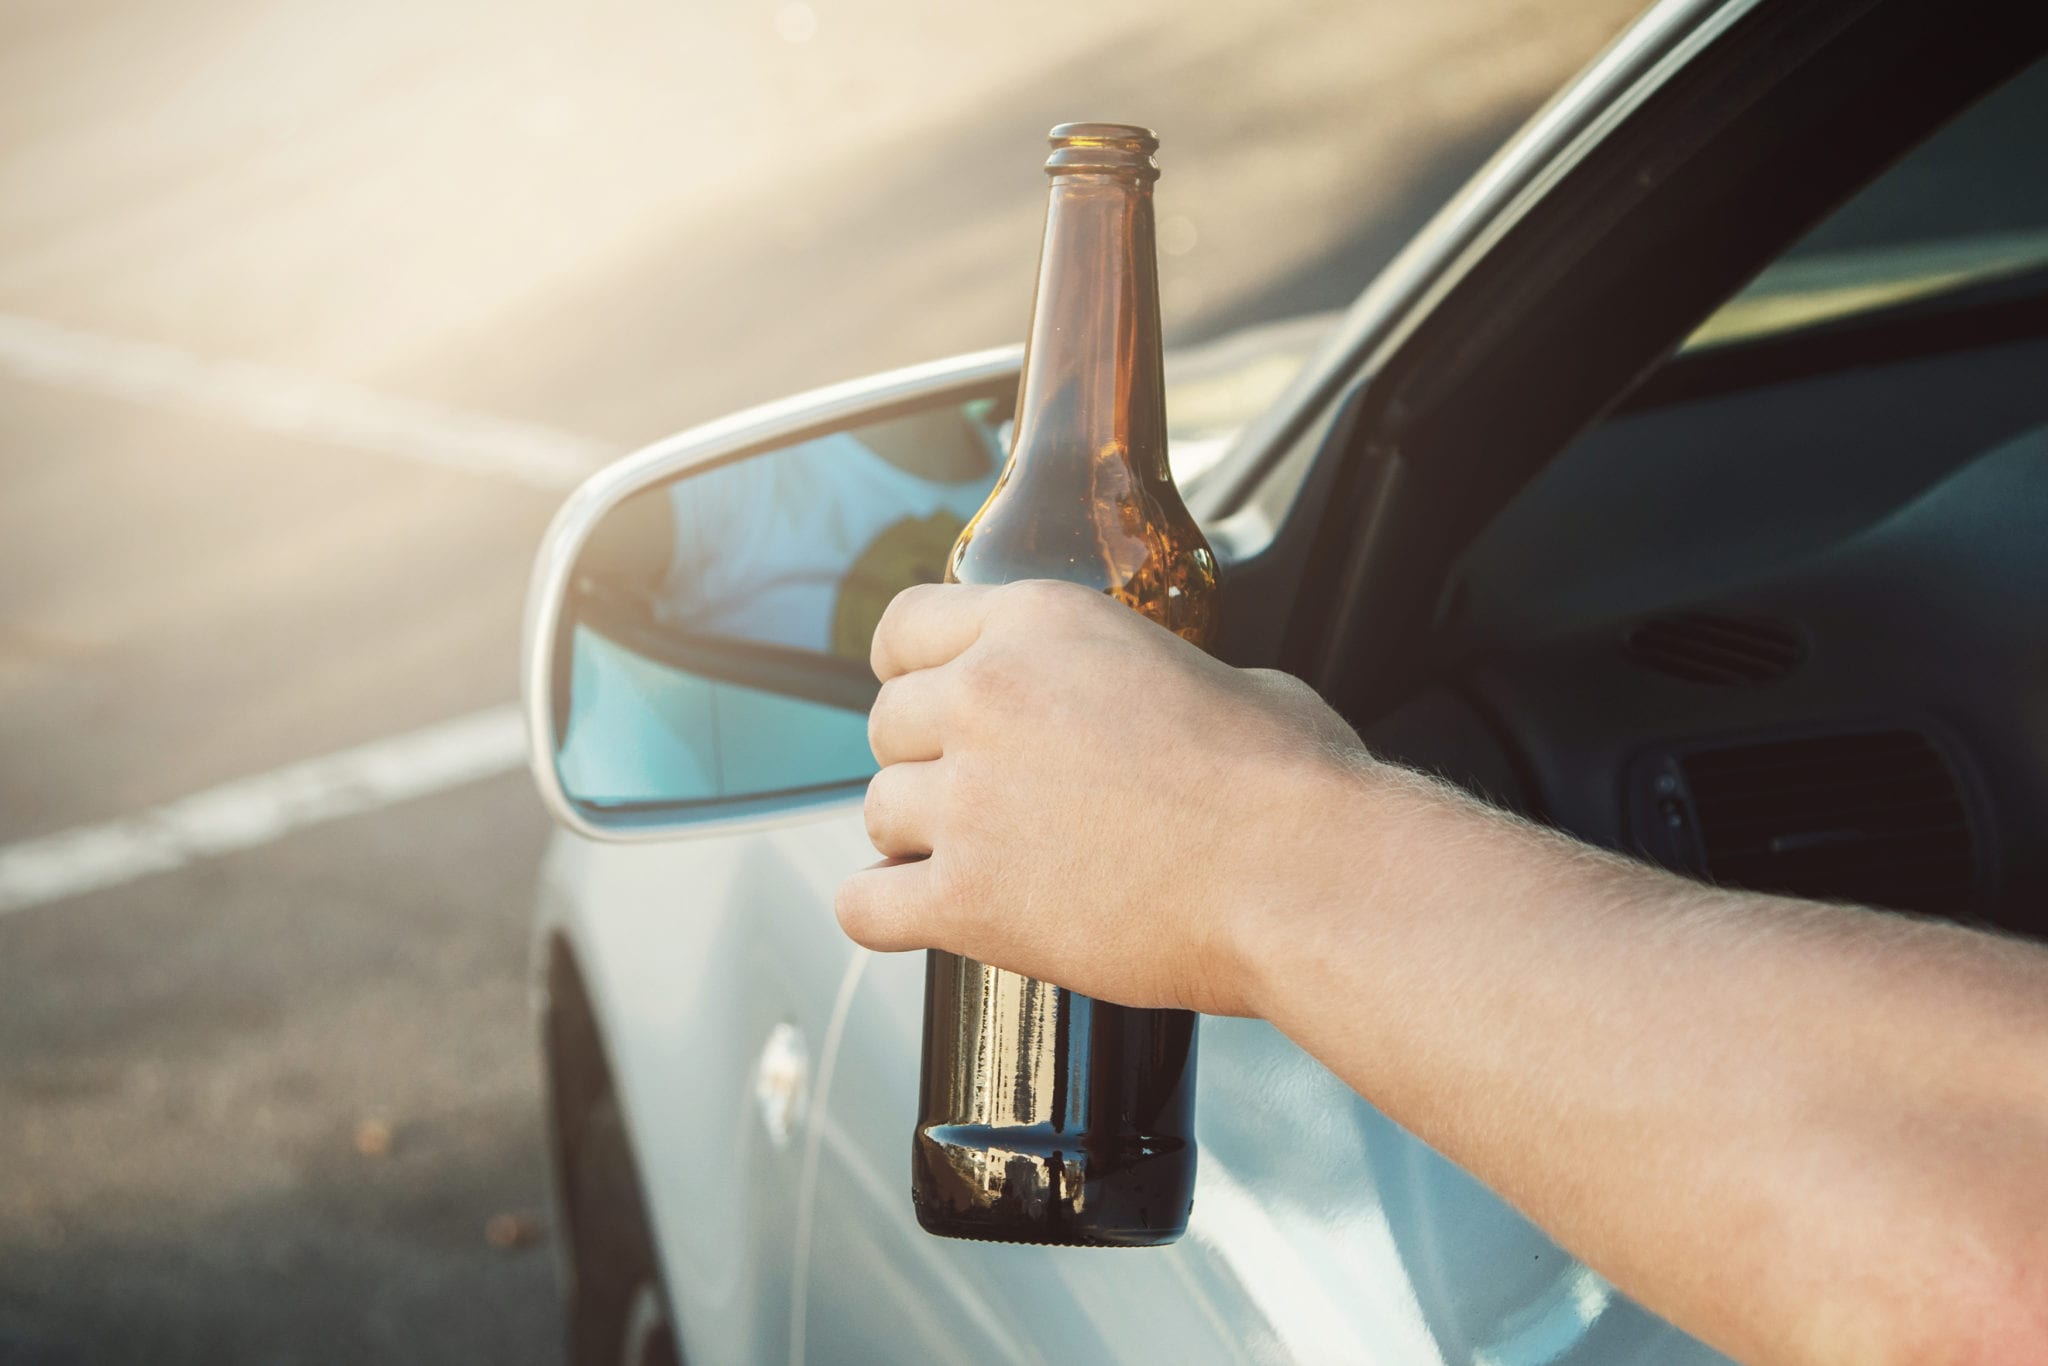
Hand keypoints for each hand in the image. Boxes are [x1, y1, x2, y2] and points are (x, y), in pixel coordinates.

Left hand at [836, 578, 1366, 1015]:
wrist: (1300, 876)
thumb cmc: (1289, 782)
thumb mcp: (1220, 676)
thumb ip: (1151, 676)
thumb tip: (1166, 701)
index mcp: (1039, 623)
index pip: (903, 628)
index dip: (914, 672)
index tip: (934, 705)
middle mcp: (985, 696)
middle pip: (886, 725)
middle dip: (927, 762)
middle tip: (985, 797)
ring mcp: (969, 799)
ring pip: (877, 812)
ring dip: (919, 838)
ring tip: (985, 861)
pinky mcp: (968, 899)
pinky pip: (864, 907)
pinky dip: (886, 913)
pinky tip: (923, 914)